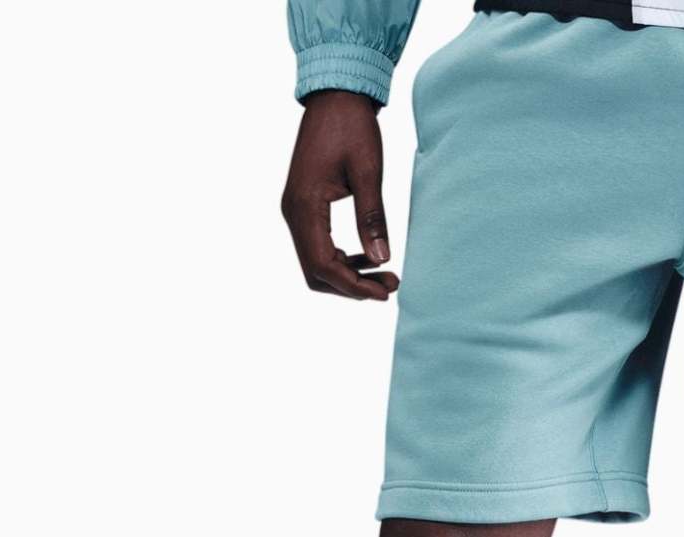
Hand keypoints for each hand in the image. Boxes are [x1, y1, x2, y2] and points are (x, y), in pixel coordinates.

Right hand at [281, 91, 398, 300]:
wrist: (335, 96)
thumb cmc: (352, 127)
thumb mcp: (368, 172)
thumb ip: (372, 217)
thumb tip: (381, 260)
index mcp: (305, 204)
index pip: (323, 265)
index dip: (354, 287)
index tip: (385, 292)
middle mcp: (293, 211)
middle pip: (316, 273)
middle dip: (351, 287)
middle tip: (389, 285)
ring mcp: (296, 210)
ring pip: (315, 264)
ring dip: (347, 276)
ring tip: (384, 275)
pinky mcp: (304, 206)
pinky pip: (317, 246)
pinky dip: (341, 261)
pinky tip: (367, 258)